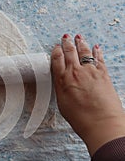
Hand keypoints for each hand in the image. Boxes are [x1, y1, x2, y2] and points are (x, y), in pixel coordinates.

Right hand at [51, 34, 124, 155]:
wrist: (101, 123)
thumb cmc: (81, 118)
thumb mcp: (63, 103)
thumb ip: (61, 88)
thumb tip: (61, 82)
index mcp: (62, 80)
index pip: (57, 60)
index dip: (56, 51)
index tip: (56, 47)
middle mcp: (75, 73)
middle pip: (70, 53)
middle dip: (67, 43)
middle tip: (65, 37)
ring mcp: (90, 72)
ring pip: (84, 52)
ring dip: (81, 43)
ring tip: (78, 37)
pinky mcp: (103, 74)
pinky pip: (99, 58)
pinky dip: (97, 51)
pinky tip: (96, 47)